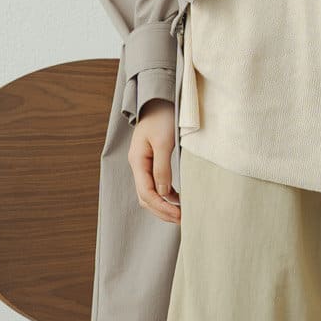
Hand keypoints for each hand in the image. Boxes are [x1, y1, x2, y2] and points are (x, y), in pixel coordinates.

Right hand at [132, 100, 180, 222]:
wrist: (160, 99)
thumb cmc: (163, 116)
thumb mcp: (164, 142)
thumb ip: (163, 168)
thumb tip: (165, 194)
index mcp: (138, 161)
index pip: (146, 193)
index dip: (162, 207)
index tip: (179, 215)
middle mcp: (138, 165)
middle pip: (146, 197)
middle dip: (162, 211)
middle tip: (182, 220)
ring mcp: (143, 164)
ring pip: (150, 193)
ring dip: (164, 205)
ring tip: (181, 214)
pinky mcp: (151, 161)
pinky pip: (155, 184)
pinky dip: (166, 195)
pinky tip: (178, 199)